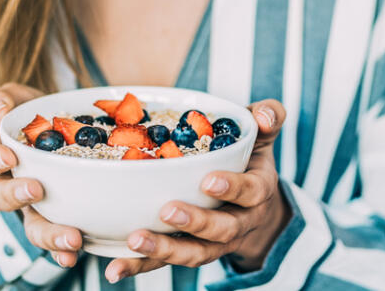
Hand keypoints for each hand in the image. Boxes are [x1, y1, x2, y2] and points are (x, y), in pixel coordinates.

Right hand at [0, 83, 82, 267]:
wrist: (70, 125)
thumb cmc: (36, 111)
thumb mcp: (18, 98)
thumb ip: (0, 100)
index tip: (9, 155)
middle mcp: (11, 184)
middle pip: (0, 199)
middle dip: (16, 197)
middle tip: (36, 190)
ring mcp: (35, 205)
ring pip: (31, 226)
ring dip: (48, 235)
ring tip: (70, 238)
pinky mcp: (60, 217)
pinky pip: (57, 240)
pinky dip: (62, 251)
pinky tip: (74, 255)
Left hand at [104, 100, 289, 282]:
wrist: (254, 207)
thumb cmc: (249, 160)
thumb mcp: (261, 136)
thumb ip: (268, 116)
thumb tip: (266, 116)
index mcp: (258, 191)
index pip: (251, 192)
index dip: (232, 188)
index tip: (208, 181)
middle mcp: (240, 222)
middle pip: (222, 230)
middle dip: (195, 223)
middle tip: (167, 210)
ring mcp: (214, 243)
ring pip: (194, 253)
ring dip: (165, 251)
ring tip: (135, 241)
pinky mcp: (188, 251)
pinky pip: (165, 264)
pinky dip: (140, 267)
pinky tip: (116, 268)